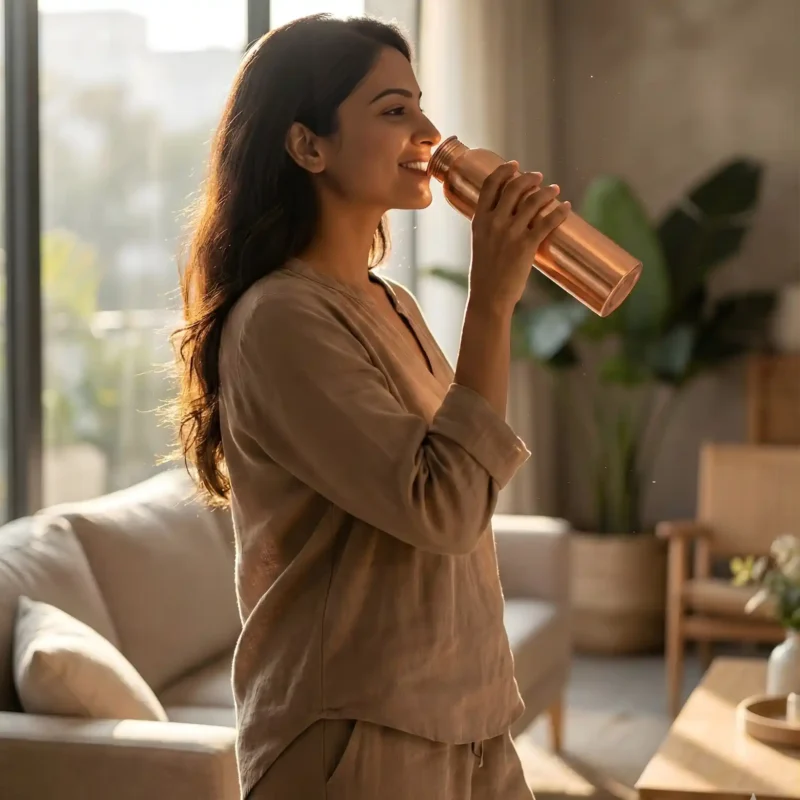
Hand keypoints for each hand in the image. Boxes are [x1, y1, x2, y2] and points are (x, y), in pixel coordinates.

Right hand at [469, 161, 570, 312]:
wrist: (488, 298)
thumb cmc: (485, 276)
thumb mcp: (480, 246)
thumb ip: (490, 230)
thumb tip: (509, 219)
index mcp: (479, 221)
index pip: (490, 185)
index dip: (504, 171)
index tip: (514, 165)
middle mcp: (494, 223)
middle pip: (514, 188)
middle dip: (529, 178)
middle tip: (539, 177)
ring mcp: (510, 234)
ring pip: (533, 201)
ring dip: (547, 191)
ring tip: (555, 189)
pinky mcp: (526, 246)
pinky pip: (547, 222)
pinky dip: (559, 211)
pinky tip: (566, 207)